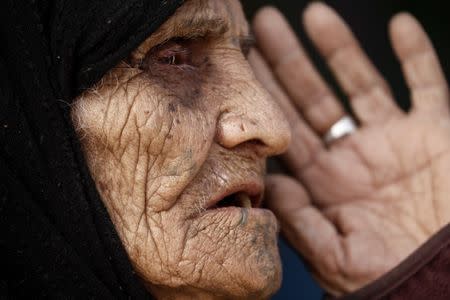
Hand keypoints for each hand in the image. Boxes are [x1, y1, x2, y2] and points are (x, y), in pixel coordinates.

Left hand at [250, 2, 449, 295]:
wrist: (445, 282)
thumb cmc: (392, 276)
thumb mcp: (335, 256)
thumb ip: (300, 218)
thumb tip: (269, 181)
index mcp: (325, 181)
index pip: (286, 127)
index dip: (265, 94)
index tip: (244, 62)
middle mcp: (353, 154)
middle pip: (312, 97)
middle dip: (288, 61)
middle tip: (264, 23)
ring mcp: (394, 140)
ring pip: (360, 82)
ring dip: (339, 48)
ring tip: (314, 13)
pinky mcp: (435, 132)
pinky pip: (428, 84)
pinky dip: (416, 55)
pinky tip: (400, 25)